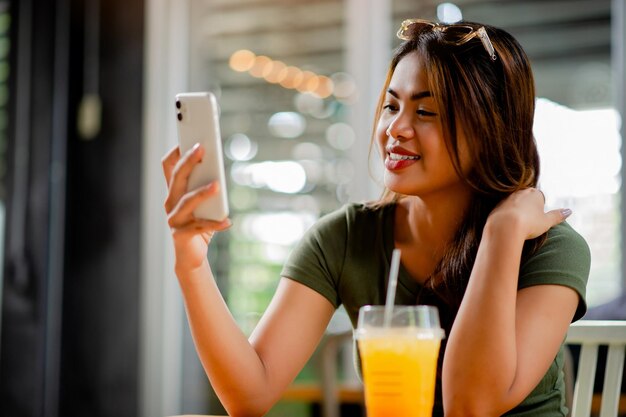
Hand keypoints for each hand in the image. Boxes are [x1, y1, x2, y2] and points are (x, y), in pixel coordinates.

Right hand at [162, 144, 230, 271]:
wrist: (191, 256)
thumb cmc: (200, 225)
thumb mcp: (204, 203)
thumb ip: (207, 187)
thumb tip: (218, 170)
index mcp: (174, 191)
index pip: (168, 166)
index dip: (175, 150)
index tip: (188, 135)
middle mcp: (170, 202)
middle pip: (177, 177)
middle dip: (189, 161)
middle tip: (202, 148)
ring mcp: (173, 218)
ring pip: (186, 200)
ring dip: (202, 192)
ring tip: (217, 185)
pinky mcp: (180, 234)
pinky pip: (200, 226)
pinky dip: (216, 223)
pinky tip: (228, 221)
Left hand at [486, 188, 570, 239]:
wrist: (505, 227)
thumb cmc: (528, 224)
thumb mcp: (547, 221)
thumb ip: (558, 216)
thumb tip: (569, 211)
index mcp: (534, 193)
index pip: (540, 198)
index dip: (540, 209)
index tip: (537, 219)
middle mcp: (519, 192)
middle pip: (526, 200)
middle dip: (528, 209)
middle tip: (528, 222)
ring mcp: (506, 198)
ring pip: (514, 205)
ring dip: (516, 212)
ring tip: (517, 225)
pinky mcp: (496, 206)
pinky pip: (503, 211)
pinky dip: (505, 217)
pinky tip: (507, 226)